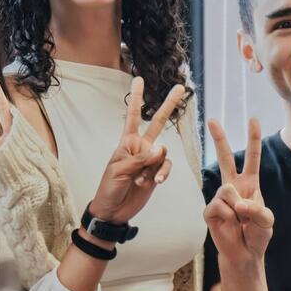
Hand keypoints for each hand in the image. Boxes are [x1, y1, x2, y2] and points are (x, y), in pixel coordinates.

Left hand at [87, 77, 185, 224]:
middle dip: (169, 105)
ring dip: (156, 166)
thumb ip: (141, 158)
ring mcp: (150, 160)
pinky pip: (165, 167)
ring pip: (163, 153)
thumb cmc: (109, 188)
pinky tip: (155, 182)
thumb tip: (161, 148)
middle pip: (158, 122)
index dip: (136, 97)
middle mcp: (141, 147)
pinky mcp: (156, 174)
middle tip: (180, 87)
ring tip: (143, 179)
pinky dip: (162, 173)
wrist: (113, 211)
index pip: (133, 115)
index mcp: (127, 142)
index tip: (139, 79)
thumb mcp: (120, 170)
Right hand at [204, 117, 273, 264]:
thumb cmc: (257, 235)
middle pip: (226, 158)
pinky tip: (229, 225)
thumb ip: (256, 210)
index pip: (252, 158)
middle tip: (212, 120)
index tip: (253, 119)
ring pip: (226, 190)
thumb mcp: (267, 221)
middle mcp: (233, 187)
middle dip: (219, 139)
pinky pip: (219, 206)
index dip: (253, 139)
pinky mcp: (210, 211)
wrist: (244, 255)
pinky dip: (228, 217)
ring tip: (240, 221)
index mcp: (250, 184)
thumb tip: (237, 203)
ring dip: (238, 208)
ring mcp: (220, 198)